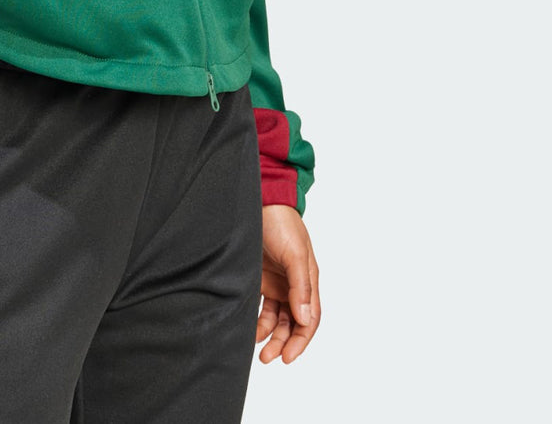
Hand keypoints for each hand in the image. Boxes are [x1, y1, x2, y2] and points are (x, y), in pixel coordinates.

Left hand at [256, 203, 320, 362]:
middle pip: (293, 323)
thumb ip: (300, 286)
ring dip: (270, 335)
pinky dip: (258, 320)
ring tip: (258, 349)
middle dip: (283, 343)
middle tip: (269, 358)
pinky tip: (250, 329)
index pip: (310, 319)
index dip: (301, 341)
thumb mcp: (295, 254)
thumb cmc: (282, 223)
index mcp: (308, 280)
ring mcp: (276, 282)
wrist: (261, 201)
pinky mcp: (259, 278)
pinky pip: (262, 306)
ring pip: (277, 318)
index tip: (287, 357)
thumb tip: (305, 318)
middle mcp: (294, 285)